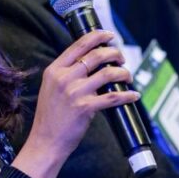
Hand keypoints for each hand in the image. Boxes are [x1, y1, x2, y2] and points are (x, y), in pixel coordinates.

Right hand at [22, 30, 139, 166]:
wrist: (45, 142)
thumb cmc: (51, 116)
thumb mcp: (51, 88)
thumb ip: (67, 74)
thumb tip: (92, 62)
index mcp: (55, 70)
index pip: (79, 45)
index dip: (98, 36)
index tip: (110, 36)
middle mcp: (64, 78)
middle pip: (96, 55)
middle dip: (115, 54)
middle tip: (122, 59)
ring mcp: (74, 92)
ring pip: (108, 73)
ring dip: (123, 73)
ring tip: (128, 77)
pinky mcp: (85, 108)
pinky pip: (112, 97)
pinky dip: (127, 95)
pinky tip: (133, 95)